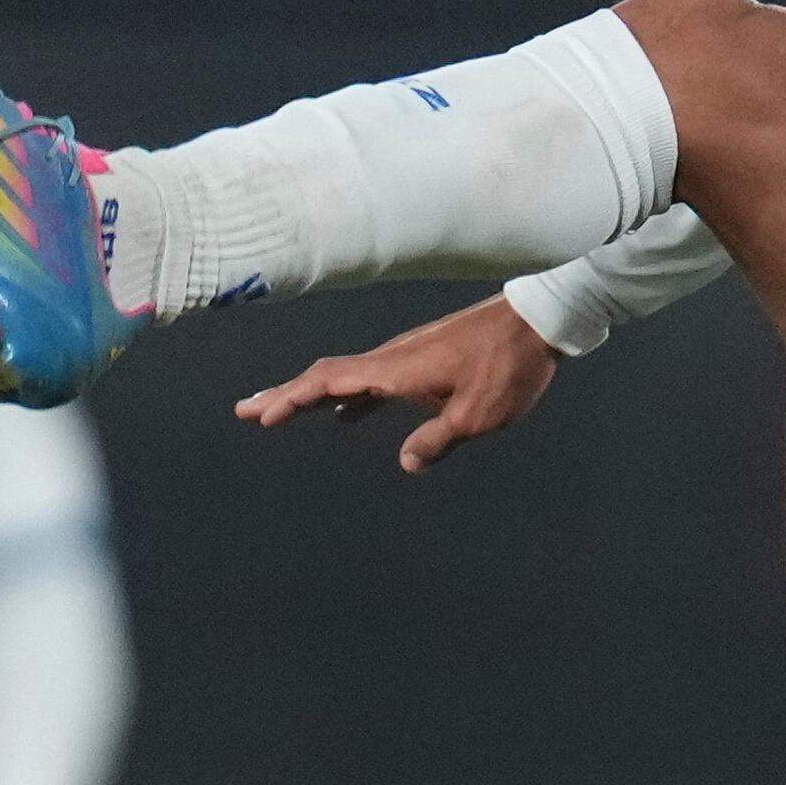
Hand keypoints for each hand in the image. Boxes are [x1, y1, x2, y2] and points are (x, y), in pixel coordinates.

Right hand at [235, 294, 562, 472]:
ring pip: (348, 376)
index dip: (292, 398)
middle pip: (327, 376)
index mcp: (398, 369)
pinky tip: (345, 416)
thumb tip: (407, 462)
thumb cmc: (511, 366)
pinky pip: (374, 380)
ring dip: (314, 395)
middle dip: (286, 394)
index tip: (260, 415)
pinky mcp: (425, 360)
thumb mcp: (479, 414)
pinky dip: (351, 396)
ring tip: (281, 414)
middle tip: (245, 411)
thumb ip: (439, 439)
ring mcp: (408, 357)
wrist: (540, 321)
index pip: (330, 380)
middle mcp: (395, 359)